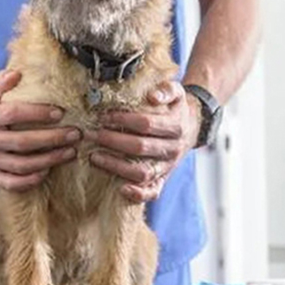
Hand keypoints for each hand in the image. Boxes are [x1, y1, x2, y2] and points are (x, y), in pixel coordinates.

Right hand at [0, 70, 80, 191]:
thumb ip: (2, 82)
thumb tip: (17, 74)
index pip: (12, 114)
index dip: (37, 113)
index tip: (60, 112)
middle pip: (21, 142)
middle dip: (52, 139)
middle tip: (75, 134)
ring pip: (21, 165)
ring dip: (49, 160)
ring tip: (71, 152)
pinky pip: (12, 183)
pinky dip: (31, 180)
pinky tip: (49, 171)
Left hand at [87, 81, 200, 203]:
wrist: (192, 127)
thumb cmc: (176, 108)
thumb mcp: (177, 92)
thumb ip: (167, 89)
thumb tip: (152, 96)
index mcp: (176, 126)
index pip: (146, 124)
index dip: (123, 120)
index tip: (103, 116)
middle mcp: (173, 149)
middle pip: (140, 148)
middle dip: (112, 141)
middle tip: (91, 134)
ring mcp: (168, 166)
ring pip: (143, 172)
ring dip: (116, 166)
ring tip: (94, 157)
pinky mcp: (164, 179)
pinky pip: (153, 192)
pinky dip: (138, 194)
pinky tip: (120, 189)